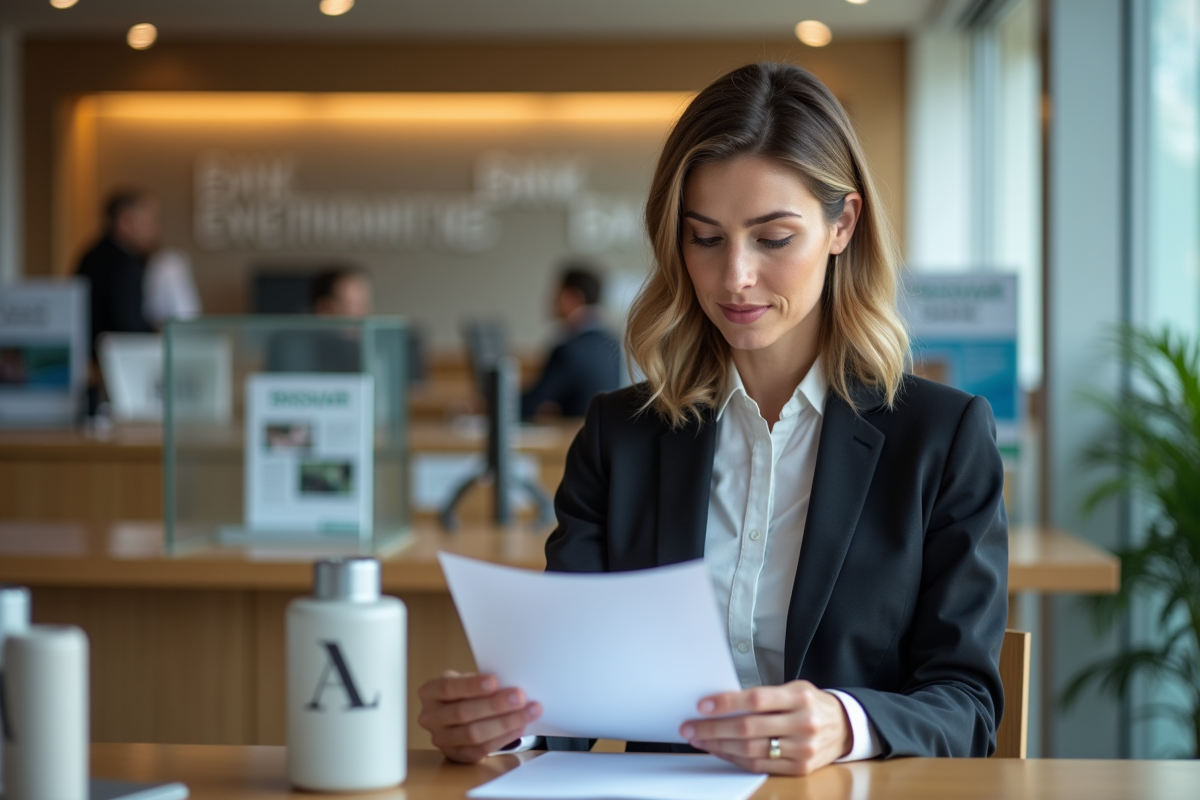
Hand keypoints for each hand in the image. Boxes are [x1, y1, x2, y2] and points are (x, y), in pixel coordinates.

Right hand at [417, 670, 541, 763]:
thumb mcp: (466, 680)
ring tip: (527, 712)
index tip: (495, 681)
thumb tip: (510, 686)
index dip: (472, 685)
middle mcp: (430, 717)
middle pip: (462, 712)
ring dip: (505, 723)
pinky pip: (481, 749)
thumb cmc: (465, 693)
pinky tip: (519, 727)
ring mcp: (441, 739)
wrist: (458, 715)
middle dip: (495, 705)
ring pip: (473, 734)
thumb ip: (481, 683)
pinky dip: (503, 738)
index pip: (448, 688)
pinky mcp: (456, 755)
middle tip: (519, 697)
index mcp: (430, 692)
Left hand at [679, 681, 851, 775]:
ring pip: (751, 750)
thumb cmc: (811, 703)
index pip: (757, 699)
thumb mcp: (794, 689)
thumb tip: (722, 703)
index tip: (703, 705)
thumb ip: (765, 696)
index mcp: (800, 697)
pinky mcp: (800, 768)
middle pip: (749, 728)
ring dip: (719, 746)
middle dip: (713, 729)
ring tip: (700, 740)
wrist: (845, 727)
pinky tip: (722, 751)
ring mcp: (803, 749)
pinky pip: (760, 766)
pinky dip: (736, 759)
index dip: (727, 702)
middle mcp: (803, 723)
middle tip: (690, 728)